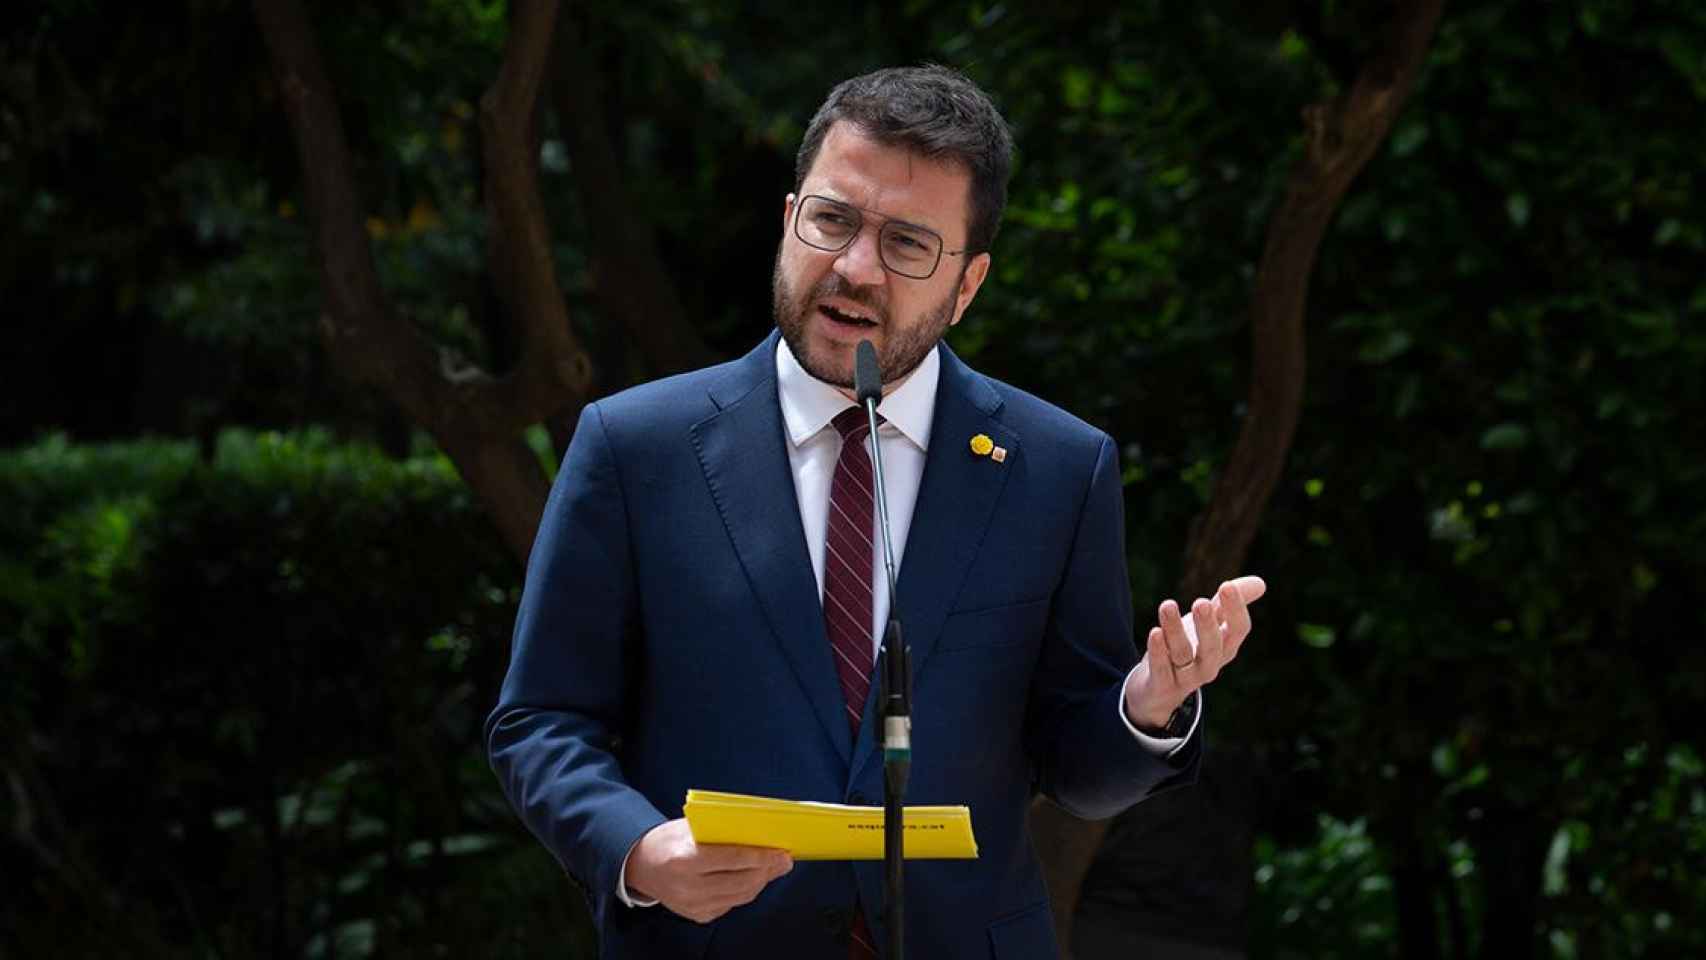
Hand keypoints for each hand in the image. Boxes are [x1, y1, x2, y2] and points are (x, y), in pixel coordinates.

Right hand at [623, 819, 792, 923]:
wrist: (640, 866)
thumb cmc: (668, 840)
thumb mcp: (691, 827)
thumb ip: (722, 832)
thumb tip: (760, 837)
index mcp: (685, 859)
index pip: (733, 859)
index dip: (761, 856)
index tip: (782, 851)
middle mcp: (688, 886)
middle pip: (741, 881)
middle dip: (767, 870)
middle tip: (785, 860)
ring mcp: (692, 905)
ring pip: (740, 895)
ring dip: (761, 881)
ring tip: (774, 868)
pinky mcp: (697, 915)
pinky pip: (730, 903)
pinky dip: (746, 891)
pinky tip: (754, 878)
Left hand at [1124, 575, 1266, 730]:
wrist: (1159, 693)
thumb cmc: (1189, 651)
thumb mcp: (1209, 627)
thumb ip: (1227, 605)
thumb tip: (1261, 583)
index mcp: (1225, 648)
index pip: (1238, 630)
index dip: (1235, 610)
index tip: (1227, 586)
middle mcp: (1209, 665)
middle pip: (1213, 647)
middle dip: (1207, 626)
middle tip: (1201, 603)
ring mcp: (1185, 678)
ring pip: (1182, 655)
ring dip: (1175, 630)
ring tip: (1167, 605)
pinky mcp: (1161, 685)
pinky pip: (1161, 670)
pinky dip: (1158, 652)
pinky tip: (1154, 632)